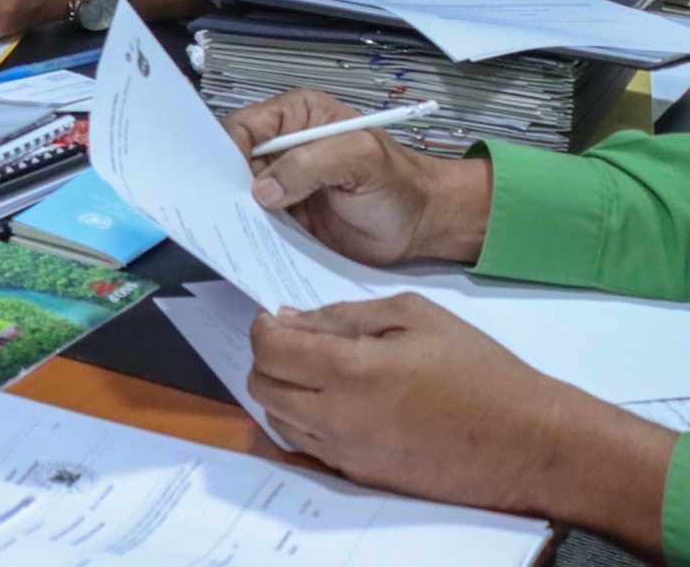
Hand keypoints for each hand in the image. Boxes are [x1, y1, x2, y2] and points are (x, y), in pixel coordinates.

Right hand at [222, 89, 491, 265]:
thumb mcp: (360, 158)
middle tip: (216, 207)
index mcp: (295, 117)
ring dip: (235, 210)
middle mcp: (281, 146)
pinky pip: (256, 222)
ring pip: (239, 193)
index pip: (244, 126)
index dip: (227, 150)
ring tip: (226, 228)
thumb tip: (262, 190)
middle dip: (223, 182)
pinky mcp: (285, 216)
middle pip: (232, 159)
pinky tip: (244, 243)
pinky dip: (249, 232)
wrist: (424, 225)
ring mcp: (282, 183)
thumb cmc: (398, 183)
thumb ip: (310, 164)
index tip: (221, 180)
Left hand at [249, 295, 674, 552]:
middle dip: (267, 359)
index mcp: (351, 371)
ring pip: (278, 422)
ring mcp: (349, 455)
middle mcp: (339, 418)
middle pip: (262, 387)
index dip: (264, 327)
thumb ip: (347, 314)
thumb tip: (294, 318)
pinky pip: (310, 448)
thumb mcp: (416, 317)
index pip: (270, 349)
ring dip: (282, 392)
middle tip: (294, 343)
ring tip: (313, 373)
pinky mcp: (364, 478)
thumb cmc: (481, 372)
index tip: (276, 318)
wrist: (532, 444)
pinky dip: (305, 422)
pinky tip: (333, 403)